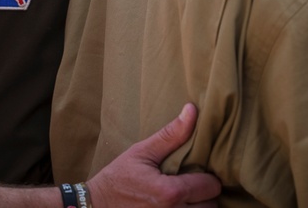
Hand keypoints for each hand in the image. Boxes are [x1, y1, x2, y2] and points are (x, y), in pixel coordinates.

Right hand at [87, 103, 221, 207]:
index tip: (199, 171)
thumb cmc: (119, 177)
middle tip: (194, 184)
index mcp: (170, 193)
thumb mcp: (142, 152)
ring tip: (188, 197)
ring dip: (198, 207)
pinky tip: (178, 206)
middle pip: (211, 206)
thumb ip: (171, 134)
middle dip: (205, 195)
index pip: (211, 186)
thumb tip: (192, 109)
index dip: (208, 177)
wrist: (96, 206)